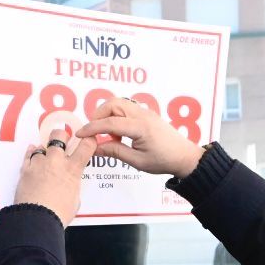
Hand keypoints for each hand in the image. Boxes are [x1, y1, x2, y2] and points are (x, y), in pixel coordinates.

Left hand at [14, 136, 99, 225]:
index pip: (86, 146)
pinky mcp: (26, 169)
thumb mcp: (74, 200)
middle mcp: (56, 162)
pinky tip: (33, 151)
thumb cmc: (57, 214)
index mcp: (72, 170)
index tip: (87, 140)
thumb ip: (72, 186)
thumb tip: (69, 184)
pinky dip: (31, 153)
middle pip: (59, 136)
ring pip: (41, 146)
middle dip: (61, 136)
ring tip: (45, 156)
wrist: (37, 219)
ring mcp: (39, 164)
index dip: (88, 140)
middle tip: (62, 141)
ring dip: (44, 150)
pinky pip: (28, 155)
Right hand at [75, 98, 203, 177]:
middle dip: (98, 115)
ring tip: (108, 135)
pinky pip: (126, 108)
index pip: (110, 123)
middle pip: (113, 104)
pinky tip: (119, 134)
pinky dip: (116, 116)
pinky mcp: (147, 113)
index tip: (80, 134)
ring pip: (119, 102)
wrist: (184, 157)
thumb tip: (95, 148)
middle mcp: (143, 115)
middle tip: (93, 132)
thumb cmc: (164, 160)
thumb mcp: (137, 161)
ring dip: (107, 114)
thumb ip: (115, 152)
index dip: (92, 128)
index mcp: (141, 127)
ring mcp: (145, 111)